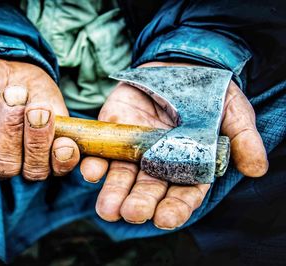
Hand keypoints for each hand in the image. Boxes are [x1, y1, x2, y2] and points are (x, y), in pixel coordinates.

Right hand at [0, 58, 79, 179]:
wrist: (10, 74)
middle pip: (2, 165)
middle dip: (9, 128)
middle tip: (13, 94)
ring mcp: (25, 162)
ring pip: (32, 170)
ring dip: (37, 137)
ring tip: (37, 108)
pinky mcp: (52, 155)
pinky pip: (59, 169)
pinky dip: (64, 158)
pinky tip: (65, 140)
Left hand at [80, 62, 267, 228]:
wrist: (180, 64)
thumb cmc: (210, 93)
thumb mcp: (234, 112)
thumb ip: (244, 138)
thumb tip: (258, 168)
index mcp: (188, 166)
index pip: (183, 193)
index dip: (176, 207)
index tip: (166, 218)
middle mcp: (159, 162)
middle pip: (148, 189)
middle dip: (140, 202)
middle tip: (131, 213)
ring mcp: (135, 147)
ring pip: (122, 175)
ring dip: (113, 191)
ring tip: (108, 208)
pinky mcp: (115, 129)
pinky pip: (103, 148)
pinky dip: (95, 161)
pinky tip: (91, 171)